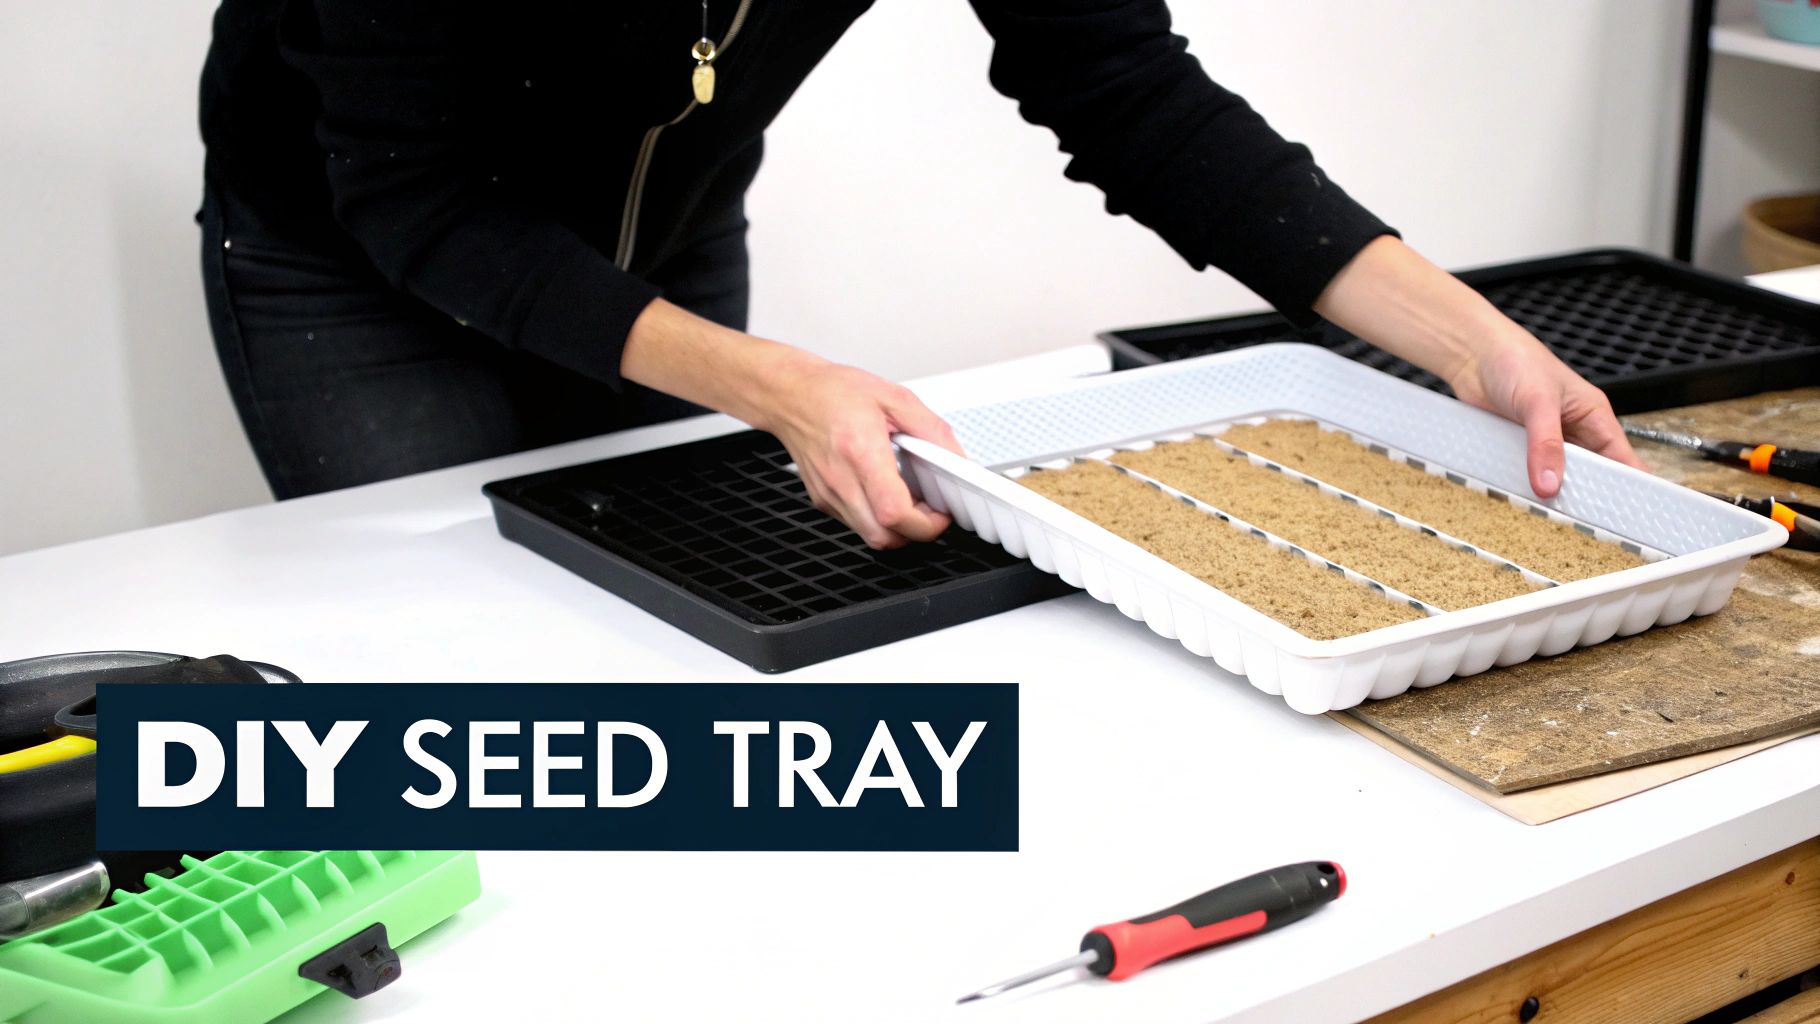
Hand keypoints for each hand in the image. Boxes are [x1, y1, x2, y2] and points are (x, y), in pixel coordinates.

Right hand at [618, 299, 962, 548]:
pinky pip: (857, 525)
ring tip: (908, 501)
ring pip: (871, 537)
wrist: (790, 394)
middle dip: (916, 533)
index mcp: (860, 451)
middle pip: (884, 537)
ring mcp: (829, 494)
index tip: (940, 511)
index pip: (894, 512)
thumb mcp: (894, 398)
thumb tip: (956, 458)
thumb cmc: (833, 392)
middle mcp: (841, 480)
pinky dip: (877, 520)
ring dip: (897, 529)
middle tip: (929, 510)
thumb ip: (931, 430)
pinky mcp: (823, 500)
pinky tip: (884, 493)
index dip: (926, 522)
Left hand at [1313, 237, 1643, 499]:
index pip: (1623, 459)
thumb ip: (1545, 444)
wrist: (1472, 354)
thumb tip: (1549, 483)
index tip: (1626, 513)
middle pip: (1591, 474)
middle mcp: (1574, 431)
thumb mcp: (1537, 403)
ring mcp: (1546, 441)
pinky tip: (1524, 496)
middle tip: (1582, 521)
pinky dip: (1527, 483)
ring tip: (1553, 514)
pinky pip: (1529, 472)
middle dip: (1587, 495)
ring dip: (1554, 491)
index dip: (1627, 486)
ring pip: (1559, 476)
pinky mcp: (1520, 446)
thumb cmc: (1515, 360)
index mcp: (1594, 416)